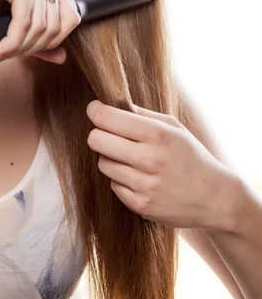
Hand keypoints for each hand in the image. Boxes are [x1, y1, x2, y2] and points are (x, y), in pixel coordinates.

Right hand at [0, 0, 80, 64]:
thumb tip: (63, 56)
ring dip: (21, 47)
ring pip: (43, 25)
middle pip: (61, 22)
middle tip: (11, 53)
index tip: (26, 50)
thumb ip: (37, 38)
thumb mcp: (12, 25)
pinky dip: (12, 42)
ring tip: (1, 52)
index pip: (71, 14)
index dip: (52, 40)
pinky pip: (26, 21)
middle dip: (35, 46)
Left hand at [86, 100, 236, 229]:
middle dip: (98, 133)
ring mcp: (144, 185)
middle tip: (107, 133)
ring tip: (129, 157)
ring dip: (111, 158)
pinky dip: (121, 179)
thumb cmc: (191, 156)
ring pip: (102, 163)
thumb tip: (111, 102)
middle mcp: (149, 159)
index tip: (94, 109)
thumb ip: (143, 114)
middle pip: (96, 140)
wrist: (215, 198)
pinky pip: (113, 185)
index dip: (95, 110)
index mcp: (158, 134)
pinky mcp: (141, 206)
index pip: (107, 117)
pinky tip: (138, 177)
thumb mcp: (174, 127)